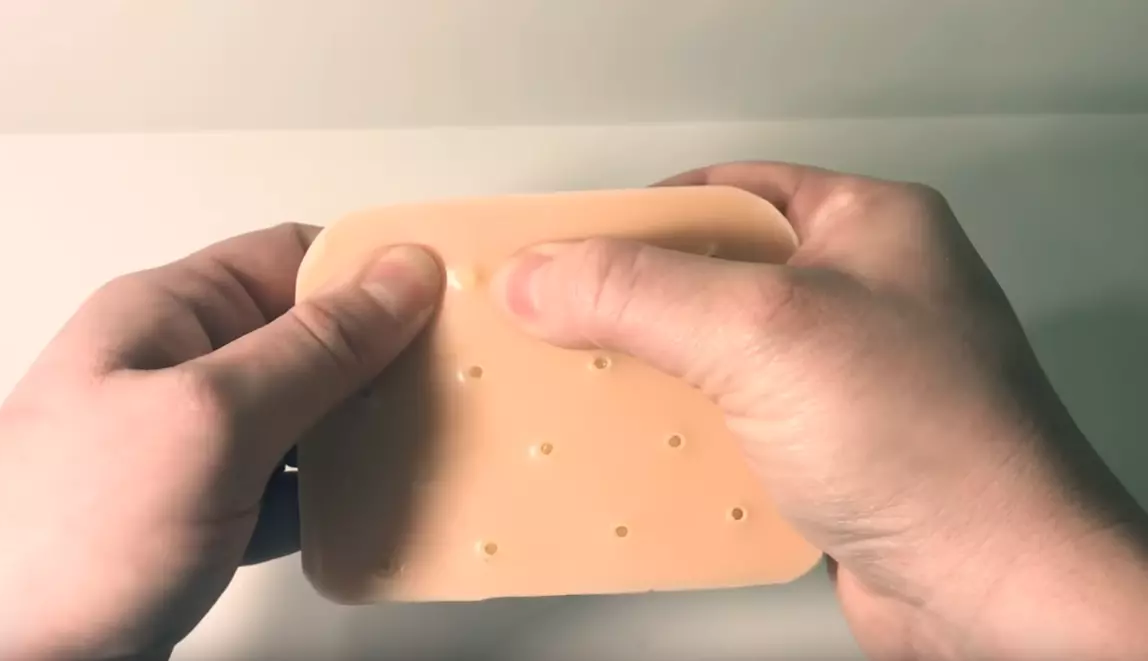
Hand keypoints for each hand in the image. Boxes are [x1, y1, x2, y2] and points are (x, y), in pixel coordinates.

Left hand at [0, 225, 442, 659]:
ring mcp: (189, 446)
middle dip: (383, 358)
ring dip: (366, 431)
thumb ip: (315, 346)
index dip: (373, 269)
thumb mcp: (212, 420)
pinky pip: (290, 486)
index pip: (292, 257)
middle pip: (308, 337)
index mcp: (169, 315)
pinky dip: (335, 497)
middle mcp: (180, 370)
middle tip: (459, 382)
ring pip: (306, 415)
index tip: (449, 297)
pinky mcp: (201, 513)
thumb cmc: (67, 541)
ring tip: (433, 446)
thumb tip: (400, 275)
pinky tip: (372, 513)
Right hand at [492, 162, 1147, 658]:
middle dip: (631, 304)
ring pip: (716, 356)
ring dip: (651, 377)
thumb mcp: (763, 334)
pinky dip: (683, 438)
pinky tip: (638, 455)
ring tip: (580, 388)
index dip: (636, 217)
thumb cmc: (936, 447)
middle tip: (555, 323)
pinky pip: (732, 424)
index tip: (560, 248)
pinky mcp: (829, 448)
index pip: (723, 192)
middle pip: (711, 275)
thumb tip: (539, 273)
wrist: (997, 591)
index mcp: (867, 225)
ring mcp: (845, 375)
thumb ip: (640, 293)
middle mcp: (859, 293)